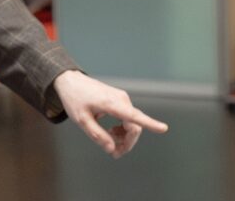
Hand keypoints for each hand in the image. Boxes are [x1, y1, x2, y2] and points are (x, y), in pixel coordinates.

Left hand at [52, 70, 168, 157]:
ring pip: (133, 123)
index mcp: (112, 104)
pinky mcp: (121, 100)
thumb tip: (112, 149)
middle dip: (127, 143)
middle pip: (134, 126)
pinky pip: (129, 118)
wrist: (71, 81)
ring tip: (109, 142)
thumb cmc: (75, 99)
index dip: (150, 124)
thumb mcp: (81, 120)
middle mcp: (121, 100)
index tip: (163, 128)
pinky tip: (112, 131)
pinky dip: (123, 129)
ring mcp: (122, 99)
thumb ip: (97, 135)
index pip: (134, 116)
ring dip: (124, 137)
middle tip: (114, 154)